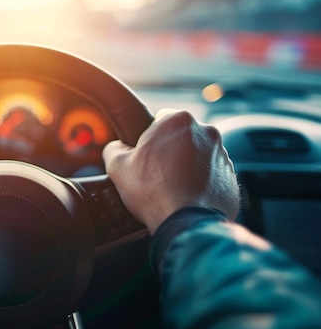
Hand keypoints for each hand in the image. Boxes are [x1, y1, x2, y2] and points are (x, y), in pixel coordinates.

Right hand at [103, 109, 239, 233]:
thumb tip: (117, 148)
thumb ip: (113, 149)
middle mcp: (205, 131)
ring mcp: (222, 154)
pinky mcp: (231, 176)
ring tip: (170, 188)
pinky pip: (210, 174)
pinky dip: (199, 182)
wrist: (187, 224)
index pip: (158, 119)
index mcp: (177, 120)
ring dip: (184, 166)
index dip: (147, 139)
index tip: (143, 157)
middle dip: (168, 152)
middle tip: (154, 174)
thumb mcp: (117, 167)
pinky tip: (185, 196)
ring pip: (196, 155)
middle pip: (179, 137)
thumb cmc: (154, 192)